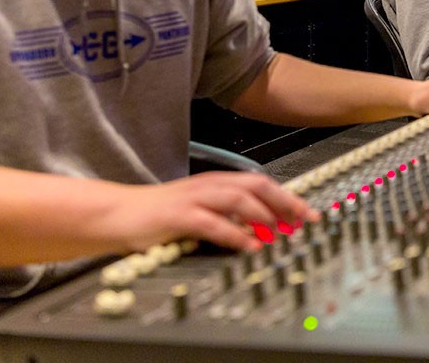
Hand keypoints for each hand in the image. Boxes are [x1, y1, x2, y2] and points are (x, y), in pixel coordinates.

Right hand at [118, 172, 318, 253]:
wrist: (118, 213)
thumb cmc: (159, 215)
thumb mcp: (200, 209)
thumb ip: (228, 215)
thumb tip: (260, 228)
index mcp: (217, 182)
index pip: (260, 183)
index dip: (287, 196)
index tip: (309, 213)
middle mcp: (209, 185)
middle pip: (256, 185)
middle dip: (285, 201)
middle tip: (304, 220)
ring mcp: (194, 198)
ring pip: (238, 198)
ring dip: (264, 215)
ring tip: (282, 232)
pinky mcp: (179, 215)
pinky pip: (213, 222)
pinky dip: (234, 233)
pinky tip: (249, 245)